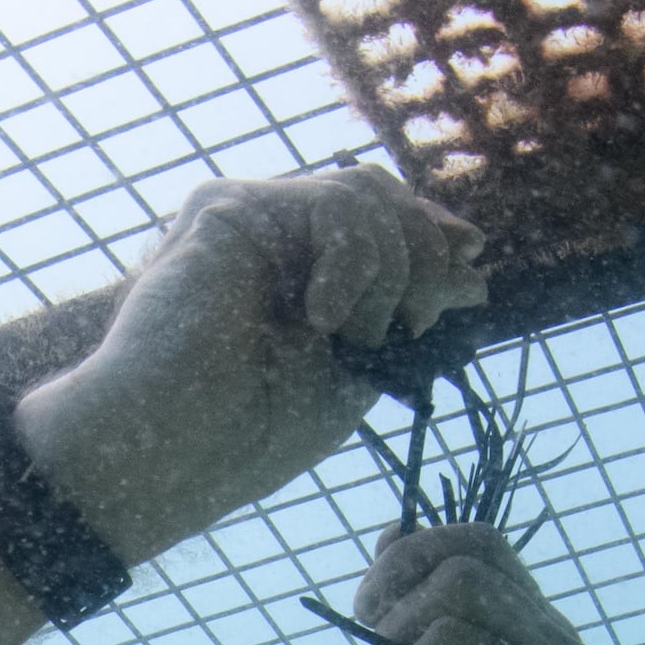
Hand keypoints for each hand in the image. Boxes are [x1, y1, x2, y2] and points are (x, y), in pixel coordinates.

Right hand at [18, 170, 486, 557]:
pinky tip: (322, 319)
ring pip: (364, 193)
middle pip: (380, 195)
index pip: (381, 222)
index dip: (432, 233)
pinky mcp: (223, 208)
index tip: (472, 268)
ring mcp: (246, 220)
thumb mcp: (357, 372)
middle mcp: (271, 239)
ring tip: (355, 336)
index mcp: (299, 275)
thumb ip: (405, 314)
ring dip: (388, 269)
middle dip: (424, 251)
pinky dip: (353, 261)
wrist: (170, 451)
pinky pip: (332, 201)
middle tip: (421, 318)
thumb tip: (473, 269)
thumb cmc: (247, 434)